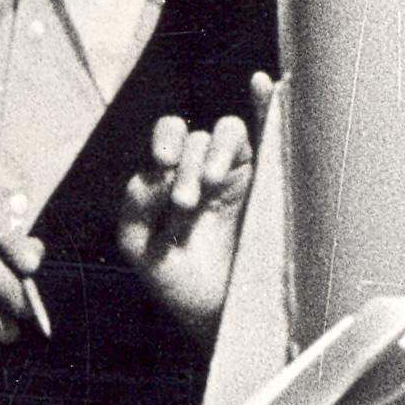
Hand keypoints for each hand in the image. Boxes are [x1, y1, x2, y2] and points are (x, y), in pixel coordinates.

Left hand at [115, 72, 272, 337]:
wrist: (224, 319)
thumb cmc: (180, 285)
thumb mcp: (140, 249)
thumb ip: (133, 208)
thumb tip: (154, 169)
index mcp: (171, 180)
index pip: (169, 139)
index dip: (165, 142)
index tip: (163, 166)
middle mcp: (203, 171)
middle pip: (195, 139)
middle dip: (187, 166)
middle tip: (186, 205)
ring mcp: (239, 176)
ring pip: (227, 134)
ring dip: (215, 151)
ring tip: (211, 186)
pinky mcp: (270, 185)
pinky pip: (270, 138)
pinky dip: (268, 107)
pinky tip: (264, 85)